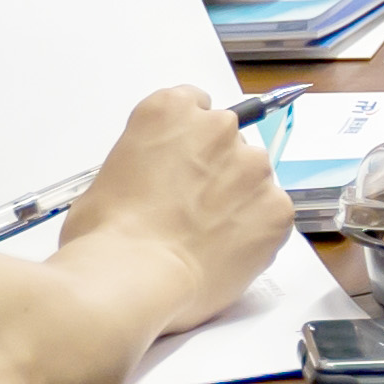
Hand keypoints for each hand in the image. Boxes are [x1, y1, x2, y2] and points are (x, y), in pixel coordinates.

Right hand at [59, 81, 294, 334]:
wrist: (135, 277)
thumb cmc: (108, 235)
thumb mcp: (107, 179)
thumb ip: (142, 166)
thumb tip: (148, 187)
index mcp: (169, 110)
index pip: (193, 106)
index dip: (186, 142)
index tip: (181, 165)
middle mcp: (218, 127)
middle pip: (227, 141)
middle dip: (214, 170)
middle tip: (190, 209)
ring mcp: (253, 165)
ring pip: (253, 178)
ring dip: (238, 199)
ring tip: (206, 236)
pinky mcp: (277, 206)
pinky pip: (272, 213)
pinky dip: (256, 231)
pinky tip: (225, 251)